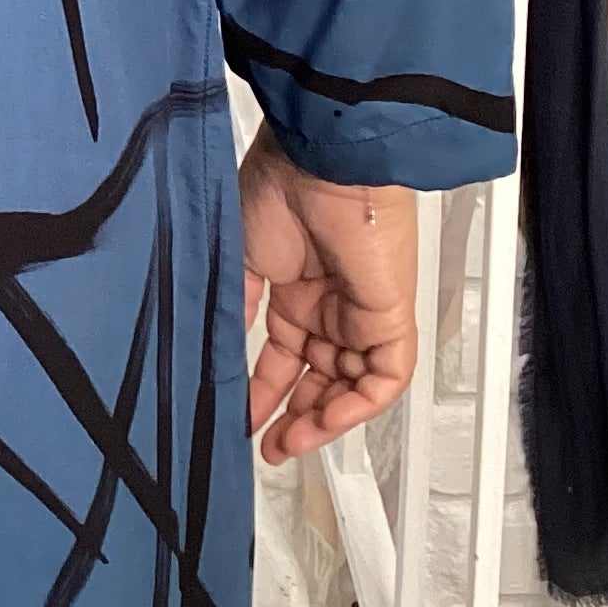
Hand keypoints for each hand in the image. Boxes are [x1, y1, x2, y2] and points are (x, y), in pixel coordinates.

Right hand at [239, 127, 420, 465]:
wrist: (319, 160)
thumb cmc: (277, 189)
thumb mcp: (241, 259)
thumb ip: (235, 309)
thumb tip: (217, 353)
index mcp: (295, 287)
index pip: (286, 354)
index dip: (265, 390)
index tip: (243, 419)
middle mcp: (330, 302)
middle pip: (320, 377)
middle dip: (296, 415)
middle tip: (270, 445)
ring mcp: (361, 310)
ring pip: (351, 383)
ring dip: (323, 419)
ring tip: (290, 442)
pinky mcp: (390, 314)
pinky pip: (385, 376)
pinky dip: (358, 405)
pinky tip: (326, 422)